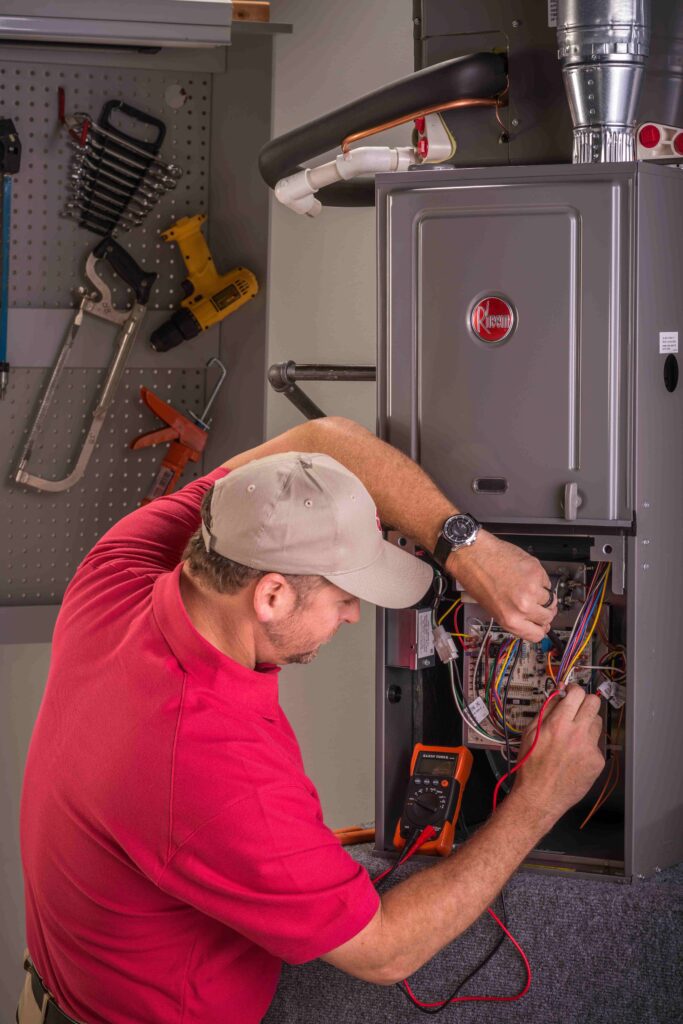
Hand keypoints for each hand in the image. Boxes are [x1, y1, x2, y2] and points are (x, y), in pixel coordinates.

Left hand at [447, 531, 556, 641]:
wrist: (473, 554)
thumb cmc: (476, 579)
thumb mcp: (492, 609)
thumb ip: (514, 618)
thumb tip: (532, 623)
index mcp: (510, 620)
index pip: (537, 635)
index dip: (539, 628)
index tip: (540, 623)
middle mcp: (523, 607)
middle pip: (547, 617)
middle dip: (543, 612)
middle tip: (536, 603)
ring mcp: (532, 589)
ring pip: (551, 600)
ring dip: (543, 595)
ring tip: (528, 587)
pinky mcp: (536, 572)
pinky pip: (547, 582)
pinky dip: (540, 580)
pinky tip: (526, 576)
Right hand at [514, 685, 605, 825]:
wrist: (540, 796)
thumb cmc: (531, 766)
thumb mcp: (530, 732)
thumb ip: (546, 710)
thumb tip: (558, 694)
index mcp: (558, 723)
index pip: (577, 693)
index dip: (574, 690)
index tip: (571, 693)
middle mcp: (577, 733)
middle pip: (594, 702)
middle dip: (585, 701)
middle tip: (577, 708)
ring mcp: (590, 748)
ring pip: (597, 722)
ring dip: (587, 723)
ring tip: (574, 736)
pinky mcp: (597, 761)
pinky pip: (596, 744)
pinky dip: (588, 746)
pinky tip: (575, 755)